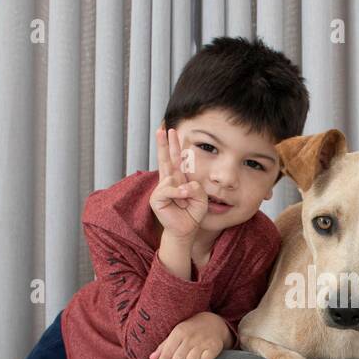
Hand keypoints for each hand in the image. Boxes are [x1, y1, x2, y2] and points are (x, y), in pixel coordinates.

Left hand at [149, 312, 230, 358]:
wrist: (213, 322)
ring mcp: (203, 342)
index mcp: (179, 332)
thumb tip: (151, 358)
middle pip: (179, 356)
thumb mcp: (177, 333)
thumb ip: (164, 346)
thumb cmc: (191, 331)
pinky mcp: (214, 347)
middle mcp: (190, 337)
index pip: (168, 350)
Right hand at [151, 124, 206, 238]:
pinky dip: (177, 193)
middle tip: (161, 129)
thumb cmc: (193, 213)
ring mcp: (162, 189)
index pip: (176, 159)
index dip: (174, 145)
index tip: (172, 131)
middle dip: (163, 144)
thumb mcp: (201, 198)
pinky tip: (182, 199)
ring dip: (184, 191)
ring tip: (186, 203)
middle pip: (165, 159)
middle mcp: (169, 181)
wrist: (186, 229)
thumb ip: (196, 188)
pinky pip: (168, 189)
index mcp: (179, 178)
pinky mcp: (156, 198)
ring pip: (171, 177)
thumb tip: (183, 185)